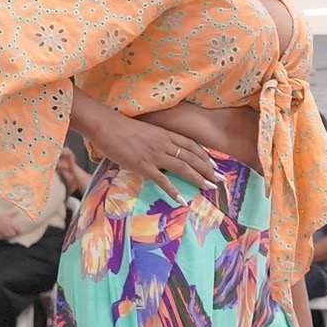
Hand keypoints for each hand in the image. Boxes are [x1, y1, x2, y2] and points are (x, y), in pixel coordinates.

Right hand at [75, 105, 220, 194]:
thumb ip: (155, 141)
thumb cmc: (121, 128)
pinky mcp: (144, 165)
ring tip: (210, 188)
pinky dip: (174, 191)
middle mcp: (164, 144)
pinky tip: (182, 200)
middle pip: (192, 157)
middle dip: (208, 169)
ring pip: (183, 167)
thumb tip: (159, 151)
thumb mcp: (145, 132)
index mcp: (165, 134)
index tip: (215, 165)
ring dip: (199, 178)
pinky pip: (163, 180)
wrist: (106, 126)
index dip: (205, 156)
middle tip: (220, 180)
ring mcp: (155, 155)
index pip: (191, 145)